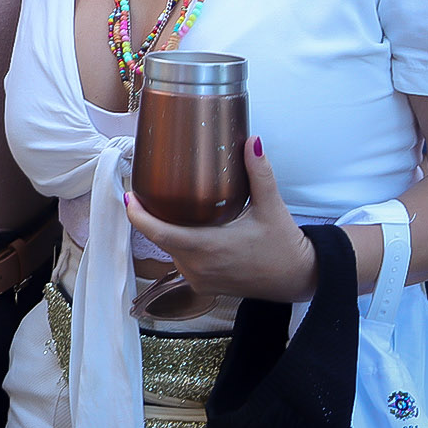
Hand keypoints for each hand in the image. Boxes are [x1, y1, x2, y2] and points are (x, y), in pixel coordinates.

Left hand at [125, 137, 317, 302]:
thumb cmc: (285, 246)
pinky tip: (184, 229)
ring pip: (170, 251)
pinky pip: (182, 262)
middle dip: (151, 218)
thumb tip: (252, 142)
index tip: (129, 197)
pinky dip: (179, 245)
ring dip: (166, 232)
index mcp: (208, 247)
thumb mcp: (272, 206)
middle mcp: (199, 266)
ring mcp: (200, 279)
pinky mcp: (204, 285)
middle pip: (161, 239)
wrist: (299, 278)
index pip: (159, 233)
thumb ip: (259, 173)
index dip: (138, 216)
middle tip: (145, 193)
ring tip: (163, 207)